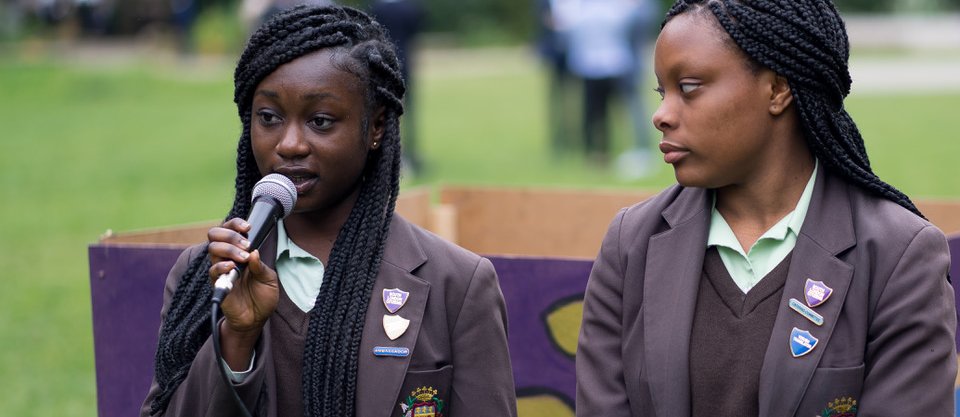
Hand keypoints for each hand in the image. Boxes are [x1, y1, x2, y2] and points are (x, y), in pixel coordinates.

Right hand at [207, 218, 278, 367]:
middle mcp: (228, 258)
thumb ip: (261, 266)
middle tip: (245, 243)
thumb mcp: (269, 279)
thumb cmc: (263, 297)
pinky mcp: (217, 284)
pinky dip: (222, 266)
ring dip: (229, 249)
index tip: (247, 227)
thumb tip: (254, 252)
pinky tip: (233, 267)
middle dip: (230, 234)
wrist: (256, 319)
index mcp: (241, 252)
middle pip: (215, 235)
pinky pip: (212, 270)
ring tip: (244, 258)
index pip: (230, 230)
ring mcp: (221, 270)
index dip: (235, 224)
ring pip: (212, 249)